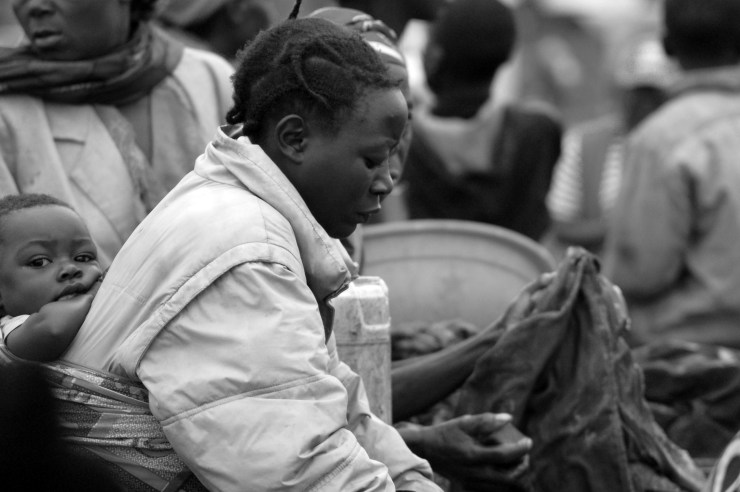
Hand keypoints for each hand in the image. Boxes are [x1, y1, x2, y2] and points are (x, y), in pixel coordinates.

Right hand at [400, 413, 531, 490]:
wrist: (425, 449)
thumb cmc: (445, 433)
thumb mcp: (464, 422)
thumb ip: (486, 420)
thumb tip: (509, 418)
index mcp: (472, 455)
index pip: (504, 456)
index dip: (520, 449)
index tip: (529, 441)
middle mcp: (473, 472)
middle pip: (508, 478)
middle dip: (522, 467)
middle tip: (525, 454)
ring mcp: (471, 482)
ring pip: (502, 487)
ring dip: (514, 476)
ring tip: (518, 462)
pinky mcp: (468, 486)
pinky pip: (492, 489)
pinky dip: (503, 482)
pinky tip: (505, 470)